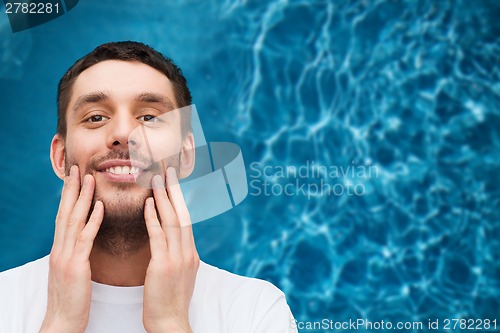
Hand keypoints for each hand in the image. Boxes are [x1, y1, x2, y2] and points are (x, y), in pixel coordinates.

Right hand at [40, 165, 103, 332]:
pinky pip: (85, 239)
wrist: (63, 322)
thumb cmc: (72, 299)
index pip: (65, 217)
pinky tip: (100, 206)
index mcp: (61, 250)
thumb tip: (84, 239)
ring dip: (82, 197)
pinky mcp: (75, 267)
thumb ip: (77, 253)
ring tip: (89, 178)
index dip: (70, 196)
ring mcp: (66, 257)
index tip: (76, 178)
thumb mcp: (73, 271)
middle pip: (65, 212)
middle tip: (78, 168)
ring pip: (73, 220)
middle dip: (72, 189)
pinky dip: (92, 220)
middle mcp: (61, 249)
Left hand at [143, 167, 199, 332]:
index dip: (179, 199)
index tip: (173, 182)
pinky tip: (147, 204)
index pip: (186, 219)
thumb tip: (175, 241)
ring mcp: (178, 258)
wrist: (170, 323)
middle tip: (168, 170)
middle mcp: (188, 252)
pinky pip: (159, 236)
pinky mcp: (164, 265)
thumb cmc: (170, 301)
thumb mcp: (179, 274)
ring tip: (156, 179)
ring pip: (173, 220)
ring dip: (164, 198)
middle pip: (183, 213)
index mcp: (191, 253)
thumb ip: (178, 255)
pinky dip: (153, 218)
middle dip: (174, 190)